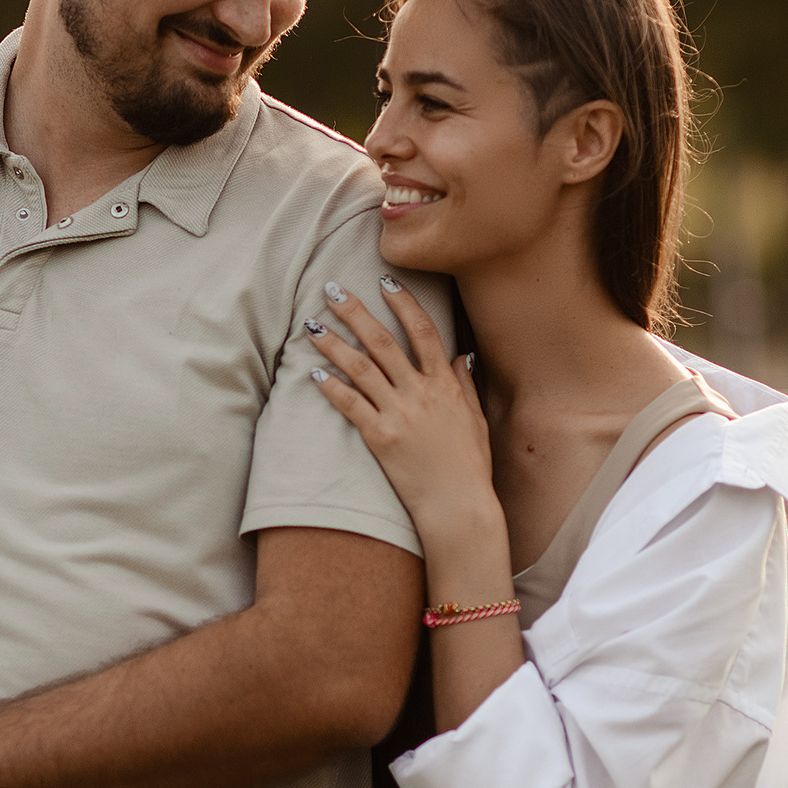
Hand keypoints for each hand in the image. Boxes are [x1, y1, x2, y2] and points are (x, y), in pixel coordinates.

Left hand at [307, 277, 497, 536]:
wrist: (459, 506)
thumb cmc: (470, 467)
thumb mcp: (476, 420)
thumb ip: (465, 385)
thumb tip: (459, 357)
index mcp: (445, 384)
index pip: (423, 331)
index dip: (403, 303)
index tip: (385, 280)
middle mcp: (421, 393)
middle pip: (383, 341)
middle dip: (356, 311)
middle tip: (332, 290)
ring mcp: (399, 413)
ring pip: (360, 368)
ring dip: (333, 343)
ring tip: (311, 326)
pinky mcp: (380, 437)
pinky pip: (351, 405)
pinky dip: (332, 387)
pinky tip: (315, 374)